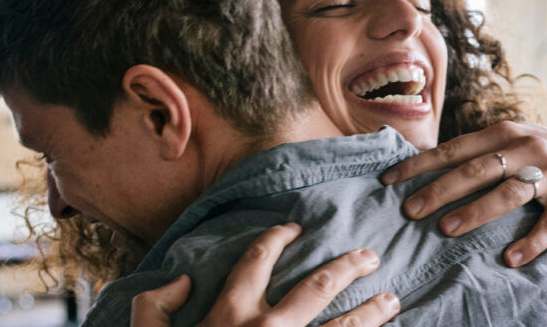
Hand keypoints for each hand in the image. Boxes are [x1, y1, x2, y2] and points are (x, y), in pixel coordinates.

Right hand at [131, 223, 399, 326]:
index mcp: (231, 313)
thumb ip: (154, 307)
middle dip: (349, 266)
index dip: (277, 238)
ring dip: (373, 311)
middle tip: (370, 257)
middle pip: (319, 285)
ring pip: (346, 326)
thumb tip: (182, 281)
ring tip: (391, 300)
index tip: (295, 229)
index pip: (258, 259)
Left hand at [380, 121, 546, 267]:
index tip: (389, 180)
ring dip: (477, 212)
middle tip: (410, 210)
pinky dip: (531, 242)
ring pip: (509, 194)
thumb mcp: (514, 143)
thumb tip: (421, 161)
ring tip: (446, 230)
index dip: (422, 164)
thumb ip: (478, 151)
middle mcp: (529, 148)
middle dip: (441, 190)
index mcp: (506, 133)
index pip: (456, 148)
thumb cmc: (543, 158)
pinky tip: (511, 258)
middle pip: (478, 170)